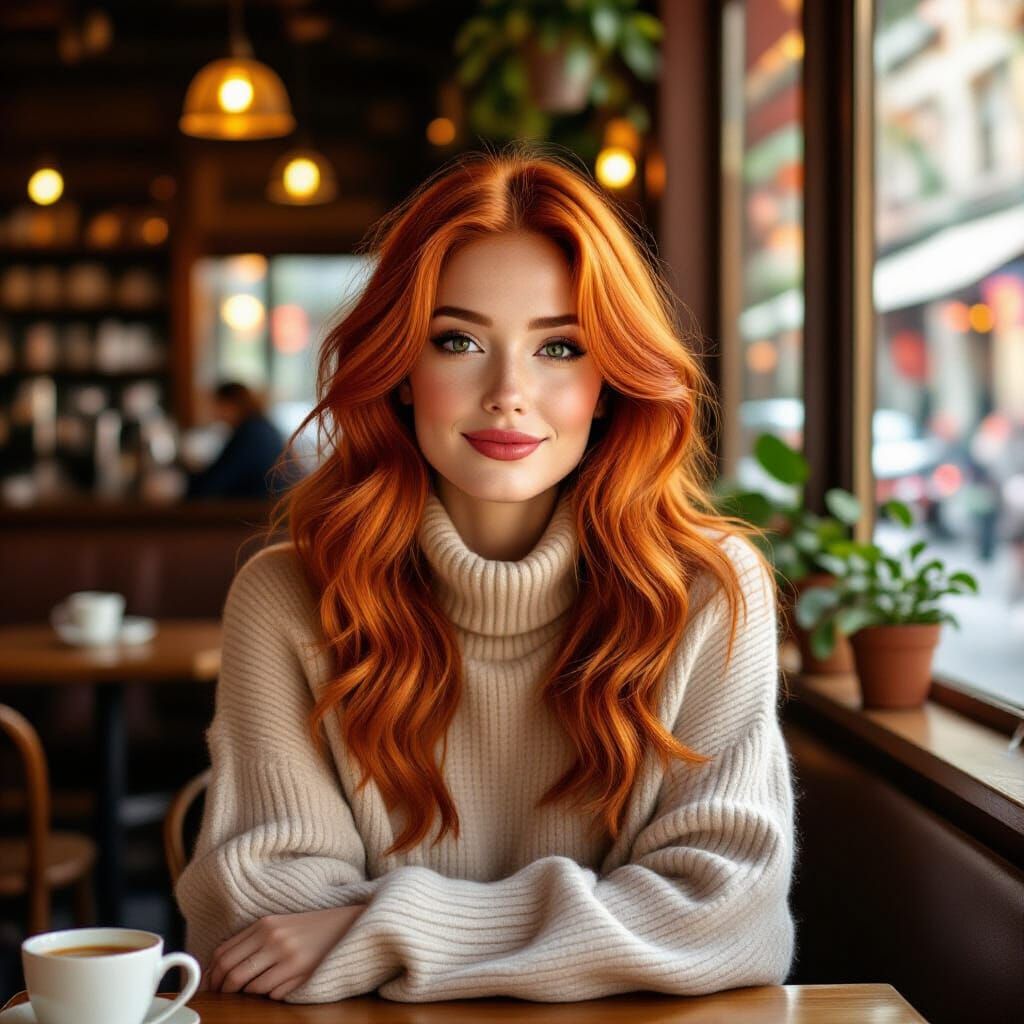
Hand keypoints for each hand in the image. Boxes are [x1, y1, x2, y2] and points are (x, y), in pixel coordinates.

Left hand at [205, 905, 365, 999]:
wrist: (346, 925)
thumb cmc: (308, 927)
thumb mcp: (278, 925)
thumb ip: (250, 940)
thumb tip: (218, 967)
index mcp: (265, 925)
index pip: (224, 954)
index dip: (212, 975)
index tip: (211, 985)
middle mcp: (274, 939)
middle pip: (232, 974)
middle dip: (223, 990)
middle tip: (223, 996)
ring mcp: (288, 958)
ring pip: (251, 988)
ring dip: (247, 993)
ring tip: (252, 990)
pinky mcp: (302, 974)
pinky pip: (272, 994)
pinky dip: (269, 995)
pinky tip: (277, 986)